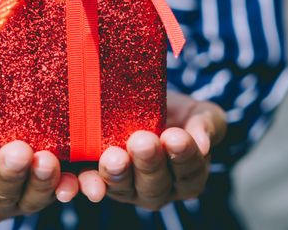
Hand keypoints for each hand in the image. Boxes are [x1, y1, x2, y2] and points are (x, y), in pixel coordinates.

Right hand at [0, 89, 78, 222]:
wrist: (10, 102)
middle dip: (9, 172)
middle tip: (18, 152)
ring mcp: (24, 196)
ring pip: (31, 197)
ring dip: (40, 181)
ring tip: (46, 160)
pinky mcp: (53, 187)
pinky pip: (61, 192)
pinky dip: (68, 188)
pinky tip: (73, 182)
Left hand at [80, 92, 226, 209]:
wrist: (140, 100)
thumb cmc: (175, 110)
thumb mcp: (198, 112)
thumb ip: (206, 124)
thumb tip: (203, 143)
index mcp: (186, 176)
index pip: (190, 171)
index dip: (183, 155)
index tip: (175, 136)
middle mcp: (157, 189)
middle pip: (155, 185)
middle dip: (148, 163)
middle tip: (143, 142)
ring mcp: (126, 187)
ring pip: (123, 187)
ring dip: (117, 174)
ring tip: (115, 157)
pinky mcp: (97, 179)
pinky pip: (90, 185)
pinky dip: (85, 185)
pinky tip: (81, 184)